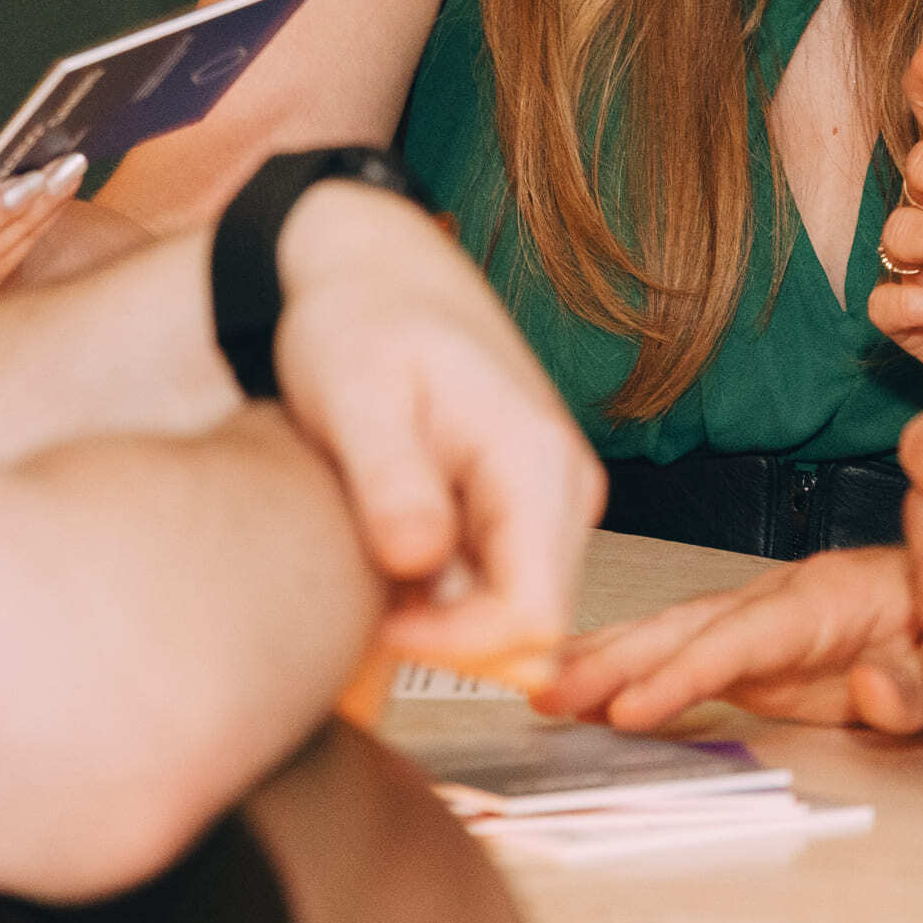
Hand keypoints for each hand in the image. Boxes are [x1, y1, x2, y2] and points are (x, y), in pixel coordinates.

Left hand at [270, 181, 601, 669]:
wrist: (372, 274)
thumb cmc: (360, 322)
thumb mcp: (356, 394)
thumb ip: (391, 479)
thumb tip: (419, 560)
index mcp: (537, 459)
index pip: (533, 616)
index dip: (458, 647)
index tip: (379, 626)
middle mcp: (567, 485)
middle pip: (534, 627)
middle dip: (449, 639)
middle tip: (363, 600)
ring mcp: (552, 497)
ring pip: (515, 611)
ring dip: (444, 617)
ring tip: (370, 563)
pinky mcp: (526, 505)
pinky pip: (499, 584)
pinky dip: (443, 593)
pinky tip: (388, 549)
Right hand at [535, 547, 922, 735]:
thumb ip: (913, 684)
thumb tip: (872, 687)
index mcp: (825, 599)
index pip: (741, 637)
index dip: (682, 670)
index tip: (630, 705)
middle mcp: (778, 598)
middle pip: (688, 626)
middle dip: (617, 659)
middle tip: (551, 693)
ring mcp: (758, 616)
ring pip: (671, 630)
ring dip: (606, 657)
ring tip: (544, 686)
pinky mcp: (749, 643)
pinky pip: (680, 649)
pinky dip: (627, 661)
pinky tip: (583, 680)